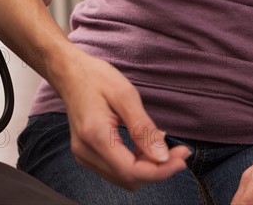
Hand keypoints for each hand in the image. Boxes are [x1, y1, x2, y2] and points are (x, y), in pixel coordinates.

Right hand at [59, 51, 190, 190]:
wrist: (69, 74)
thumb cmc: (96, 78)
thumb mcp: (125, 95)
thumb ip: (143, 128)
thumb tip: (162, 157)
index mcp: (94, 134)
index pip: (132, 171)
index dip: (161, 170)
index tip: (183, 155)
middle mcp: (85, 151)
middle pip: (129, 179)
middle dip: (158, 170)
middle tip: (178, 150)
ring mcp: (83, 155)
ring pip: (124, 179)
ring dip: (147, 168)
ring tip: (159, 143)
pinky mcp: (85, 154)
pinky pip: (115, 170)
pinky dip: (135, 164)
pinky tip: (144, 146)